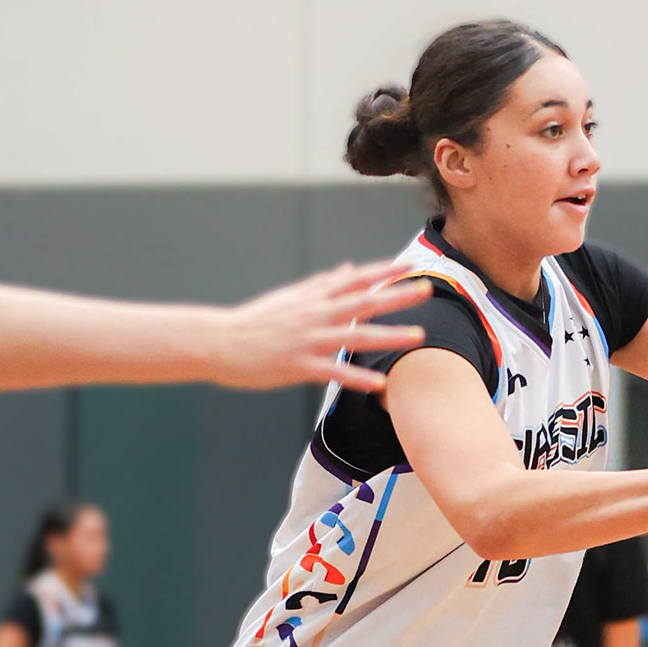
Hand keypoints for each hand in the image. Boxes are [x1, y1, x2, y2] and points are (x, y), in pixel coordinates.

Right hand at [215, 262, 430, 394]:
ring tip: (418, 336)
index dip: (383, 270)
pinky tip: (380, 383)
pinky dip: (358, 377)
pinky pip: (334, 372)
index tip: (410, 263)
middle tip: (427, 289)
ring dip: (390, 336)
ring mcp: (309, 340)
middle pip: (364, 302)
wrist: (220, 342)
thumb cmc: (255, 321)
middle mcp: (315, 314)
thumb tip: (348, 269)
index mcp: (313, 297)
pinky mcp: (299, 365)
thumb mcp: (290, 297)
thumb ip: (323, 284)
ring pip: (356, 336)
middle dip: (398, 295)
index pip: (355, 279)